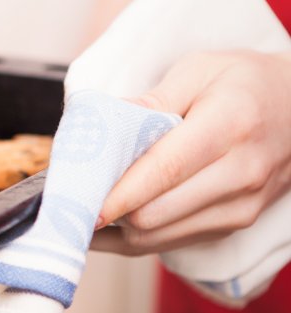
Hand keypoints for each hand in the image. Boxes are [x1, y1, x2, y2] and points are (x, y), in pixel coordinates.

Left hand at [91, 50, 290, 254]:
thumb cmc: (244, 82)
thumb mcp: (199, 70)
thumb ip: (152, 101)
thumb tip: (104, 130)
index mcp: (230, 126)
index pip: (164, 171)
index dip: (117, 193)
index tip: (77, 202)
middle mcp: (241, 174)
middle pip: (155, 213)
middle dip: (106, 212)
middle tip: (69, 200)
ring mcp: (241, 207)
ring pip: (158, 237)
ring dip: (115, 230)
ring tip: (81, 211)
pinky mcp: (233, 225)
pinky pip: (170, 242)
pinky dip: (133, 236)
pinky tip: (109, 220)